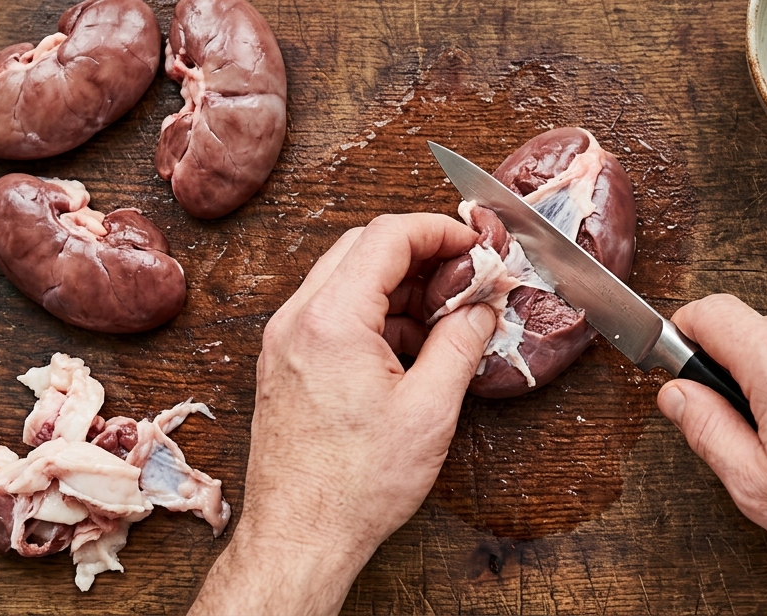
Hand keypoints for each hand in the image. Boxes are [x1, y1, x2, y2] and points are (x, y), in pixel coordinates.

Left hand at [190, 214, 496, 615]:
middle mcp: (297, 320)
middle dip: (420, 252)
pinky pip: (332, 312)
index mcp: (331, 321)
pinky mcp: (285, 363)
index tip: (473, 243)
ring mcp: (284, 340)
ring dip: (398, 285)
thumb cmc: (355, 485)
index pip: (386, 236)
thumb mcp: (429, 410)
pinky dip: (374, 313)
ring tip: (445, 316)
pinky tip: (411, 345)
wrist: (301, 536)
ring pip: (346, 278)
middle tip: (465, 275)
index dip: (439, 230)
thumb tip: (481, 307)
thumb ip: (460, 343)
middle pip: (362, 247)